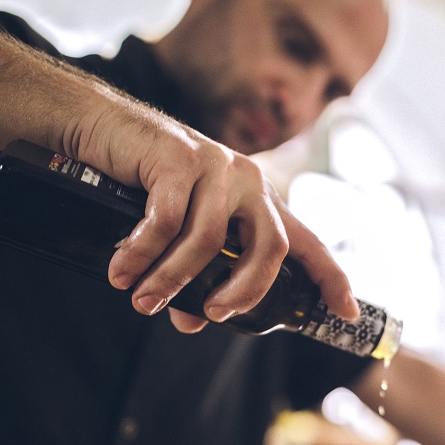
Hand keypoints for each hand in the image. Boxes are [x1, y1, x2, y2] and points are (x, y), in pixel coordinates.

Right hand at [68, 103, 358, 331]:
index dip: (331, 278)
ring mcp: (218, 166)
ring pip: (208, 241)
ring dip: (172, 279)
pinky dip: (142, 254)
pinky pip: (166, 222)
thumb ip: (194, 275)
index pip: (306, 242)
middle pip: (270, 247)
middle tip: (213, 315)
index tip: (346, 313)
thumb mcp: (178, 233)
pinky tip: (122, 272)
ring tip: (142, 301)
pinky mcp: (178, 158)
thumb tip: (191, 320)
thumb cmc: (142, 183)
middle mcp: (248, 181)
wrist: (98, 125)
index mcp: (258, 201)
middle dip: (245, 291)